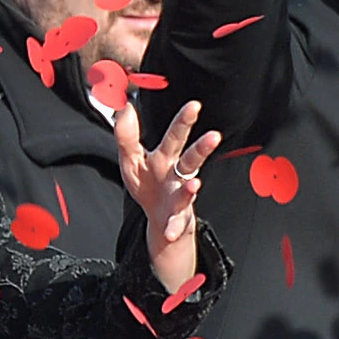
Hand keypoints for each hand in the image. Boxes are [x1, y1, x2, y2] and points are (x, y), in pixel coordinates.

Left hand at [113, 100, 221, 298]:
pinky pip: (176, 223)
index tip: (195, 106)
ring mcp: (179, 197)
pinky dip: (174, 228)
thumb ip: (126, 134)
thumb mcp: (131, 158)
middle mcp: (177, 175)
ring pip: (189, 189)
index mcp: (166, 157)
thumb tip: (124, 107)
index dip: (185, 121)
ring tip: (194, 185)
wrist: (158, 218)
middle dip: (202, 148)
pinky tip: (171, 232)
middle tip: (214, 137)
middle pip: (190, 158)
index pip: (176, 135)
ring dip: (192, 188)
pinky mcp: (176, 218)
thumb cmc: (148, 183)